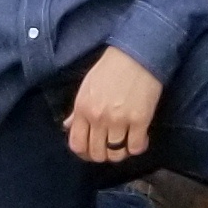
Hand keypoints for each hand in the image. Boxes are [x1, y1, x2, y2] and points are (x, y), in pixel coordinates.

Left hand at [65, 48, 163, 165]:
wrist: (137, 53)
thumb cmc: (111, 67)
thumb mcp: (87, 86)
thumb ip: (77, 110)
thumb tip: (68, 126)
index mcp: (83, 108)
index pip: (76, 144)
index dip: (84, 153)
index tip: (92, 150)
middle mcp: (98, 117)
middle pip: (97, 153)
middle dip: (103, 154)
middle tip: (110, 147)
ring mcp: (119, 120)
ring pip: (116, 154)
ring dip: (120, 153)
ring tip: (125, 143)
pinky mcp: (140, 120)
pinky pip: (136, 147)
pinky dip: (137, 147)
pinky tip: (139, 137)